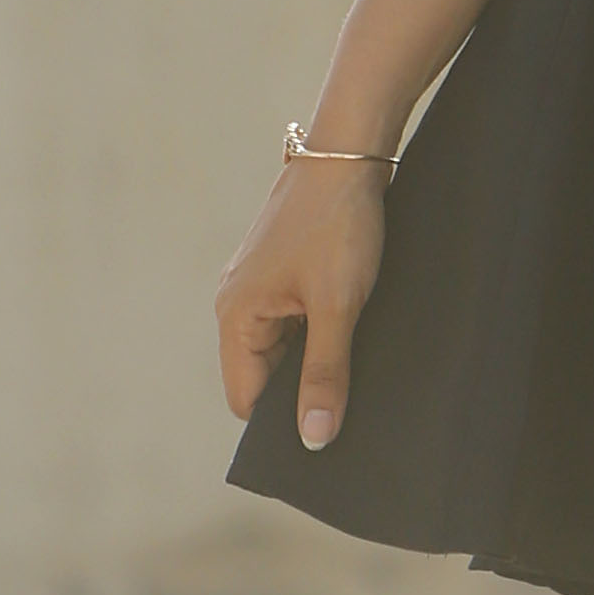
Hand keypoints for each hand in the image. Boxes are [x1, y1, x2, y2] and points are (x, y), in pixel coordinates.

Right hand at [215, 157, 385, 451]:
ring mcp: (263, 286)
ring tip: (359, 373)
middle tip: (350, 412)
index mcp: (235, 316)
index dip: (280, 424)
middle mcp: (238, 303)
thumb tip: (313, 439)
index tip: (323, 442)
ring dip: (318, 362)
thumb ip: (325, 374)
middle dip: (302, 394)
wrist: (350, 152)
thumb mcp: (338, 307)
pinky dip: (324, 334)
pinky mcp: (288, 271)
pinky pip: (299, 320)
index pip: (246, 398)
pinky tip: (357, 337)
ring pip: (287, 348)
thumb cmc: (338, 225)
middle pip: (266, 376)